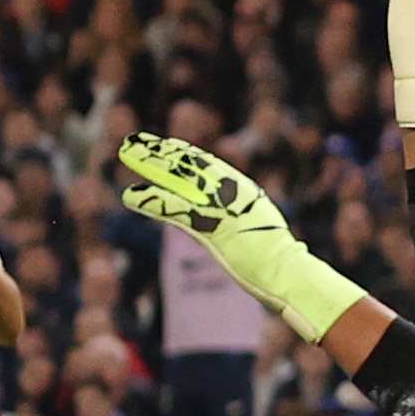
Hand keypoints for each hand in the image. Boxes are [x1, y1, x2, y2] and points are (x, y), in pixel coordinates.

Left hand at [117, 131, 363, 340]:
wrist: (288, 272)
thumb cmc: (280, 261)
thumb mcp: (260, 231)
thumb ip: (244, 220)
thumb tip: (234, 222)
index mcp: (243, 190)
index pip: (206, 164)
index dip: (180, 152)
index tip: (160, 144)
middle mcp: (231, 192)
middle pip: (187, 164)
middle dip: (158, 152)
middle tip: (133, 143)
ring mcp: (221, 208)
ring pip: (178, 179)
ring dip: (149, 165)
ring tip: (125, 155)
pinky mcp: (211, 227)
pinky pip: (176, 210)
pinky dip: (152, 201)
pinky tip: (131, 196)